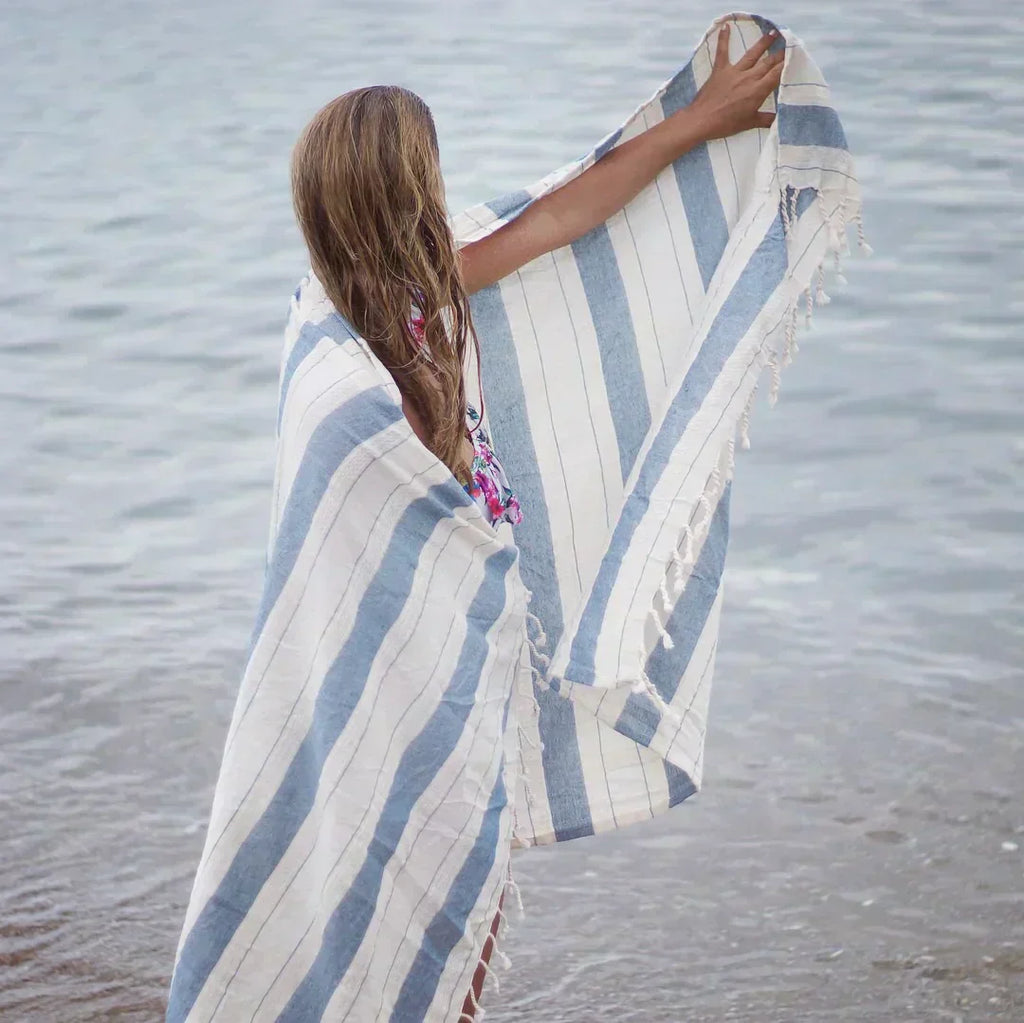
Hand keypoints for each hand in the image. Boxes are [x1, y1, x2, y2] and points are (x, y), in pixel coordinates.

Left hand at [689, 23, 782, 140]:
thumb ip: (766, 119)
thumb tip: (779, 119)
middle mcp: (748, 77)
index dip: (787, 64)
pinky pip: (722, 52)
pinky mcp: (720, 70)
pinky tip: (725, 26)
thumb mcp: (749, 124)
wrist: (701, 121)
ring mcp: (734, 72)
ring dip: (764, 42)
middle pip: (768, 62)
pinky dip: (723, 39)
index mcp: (758, 90)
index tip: (795, 57)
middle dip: (780, 53)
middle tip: (789, 45)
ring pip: (752, 54)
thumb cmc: (725, 124)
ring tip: (773, 33)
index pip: (777, 73)